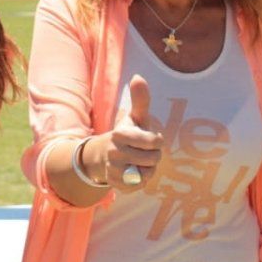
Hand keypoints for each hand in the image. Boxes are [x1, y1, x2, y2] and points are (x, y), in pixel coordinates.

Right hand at [85, 75, 164, 191]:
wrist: (104, 156)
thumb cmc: (128, 134)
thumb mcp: (135, 117)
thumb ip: (140, 100)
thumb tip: (138, 76)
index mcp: (121, 133)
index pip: (155, 142)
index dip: (157, 141)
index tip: (148, 138)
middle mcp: (114, 152)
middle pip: (154, 158)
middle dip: (154, 155)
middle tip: (143, 151)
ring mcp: (113, 169)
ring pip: (148, 173)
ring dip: (148, 168)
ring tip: (138, 161)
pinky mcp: (115, 184)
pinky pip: (141, 185)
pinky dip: (141, 179)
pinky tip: (133, 171)